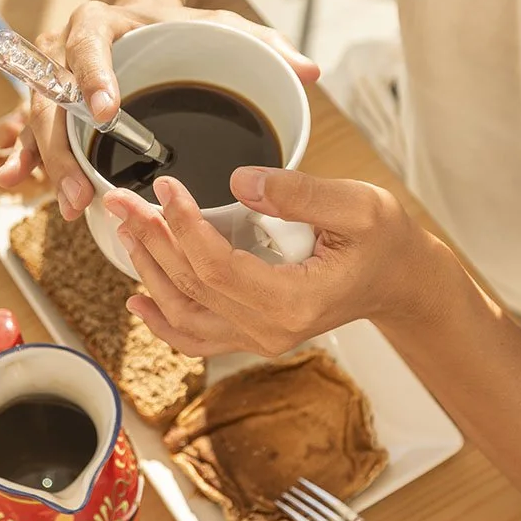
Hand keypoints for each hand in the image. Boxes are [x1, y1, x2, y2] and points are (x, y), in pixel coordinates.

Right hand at [0, 0, 319, 220]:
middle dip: (64, 146)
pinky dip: (26, 159)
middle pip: (53, 96)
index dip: (93, 77)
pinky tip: (15, 184)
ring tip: (69, 203)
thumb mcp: (222, 26)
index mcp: (104, 22)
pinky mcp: (50, 106)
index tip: (107, 111)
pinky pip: (31, 133)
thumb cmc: (181, 28)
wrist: (142, 19)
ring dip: (48, 164)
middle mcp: (66, 48)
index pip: (89, 43)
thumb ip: (265, 45)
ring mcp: (53, 79)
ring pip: (38, 121)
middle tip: (82, 187)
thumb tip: (310, 72)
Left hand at [102, 168, 443, 356]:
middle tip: (121, 201)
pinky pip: (196, 336)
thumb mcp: (359, 205)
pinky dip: (162, 320)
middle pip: (192, 287)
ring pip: (184, 314)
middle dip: (151, 240)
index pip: (217, 267)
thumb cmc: (384, 242)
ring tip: (125, 230)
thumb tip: (242, 181)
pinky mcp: (251, 334)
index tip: (165, 186)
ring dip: (148, 272)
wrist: (398, 280)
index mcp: (296, 301)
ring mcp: (259, 338)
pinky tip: (136, 298)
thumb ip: (301, 193)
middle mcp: (271, 330)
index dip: (183, 226)